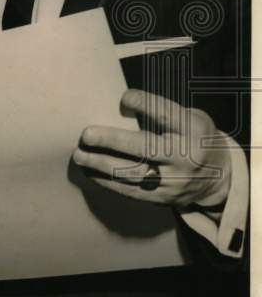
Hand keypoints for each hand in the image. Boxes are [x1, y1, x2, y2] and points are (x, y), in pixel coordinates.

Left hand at [73, 88, 231, 207]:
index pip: (165, 114)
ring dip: (101, 164)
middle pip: (145, 148)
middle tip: (86, 135)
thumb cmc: (193, 137)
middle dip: (112, 141)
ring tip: (79, 155)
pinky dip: (107, 182)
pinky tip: (89, 172)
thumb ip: (161, 111)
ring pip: (133, 174)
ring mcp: (174, 180)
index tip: (123, 98)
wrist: (218, 178)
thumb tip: (120, 102)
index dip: (143, 103)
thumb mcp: (190, 117)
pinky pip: (131, 191)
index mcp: (192, 130)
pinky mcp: (163, 198)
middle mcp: (184, 157)